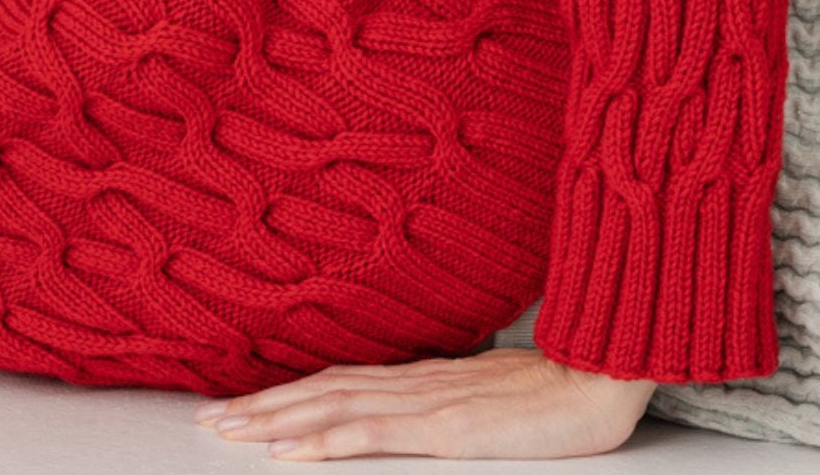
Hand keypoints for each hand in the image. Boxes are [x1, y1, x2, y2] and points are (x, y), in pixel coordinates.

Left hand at [192, 346, 659, 461]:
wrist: (609, 369)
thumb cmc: (567, 383)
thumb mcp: (497, 393)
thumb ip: (456, 398)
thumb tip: (429, 409)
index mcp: (428, 374)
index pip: (343, 380)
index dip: (290, 391)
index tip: (245, 401)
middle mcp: (418, 381)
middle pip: (324, 390)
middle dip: (263, 406)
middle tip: (209, 419)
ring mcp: (430, 403)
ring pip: (333, 407)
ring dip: (276, 421)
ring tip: (230, 432)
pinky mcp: (447, 426)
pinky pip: (373, 432)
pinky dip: (324, 440)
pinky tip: (292, 450)